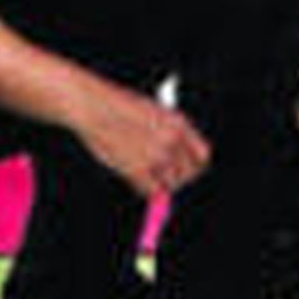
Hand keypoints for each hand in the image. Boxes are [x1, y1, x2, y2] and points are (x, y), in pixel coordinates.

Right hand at [71, 78, 211, 198]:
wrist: (95, 107)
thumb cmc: (118, 106)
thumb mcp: (153, 112)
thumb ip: (168, 134)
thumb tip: (176, 158)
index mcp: (179, 123)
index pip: (203, 155)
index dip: (195, 166)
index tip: (188, 171)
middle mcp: (172, 141)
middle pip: (188, 174)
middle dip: (177, 178)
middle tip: (165, 179)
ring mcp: (156, 156)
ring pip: (170, 185)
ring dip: (161, 184)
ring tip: (148, 175)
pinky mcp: (138, 169)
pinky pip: (152, 192)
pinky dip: (147, 190)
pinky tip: (138, 181)